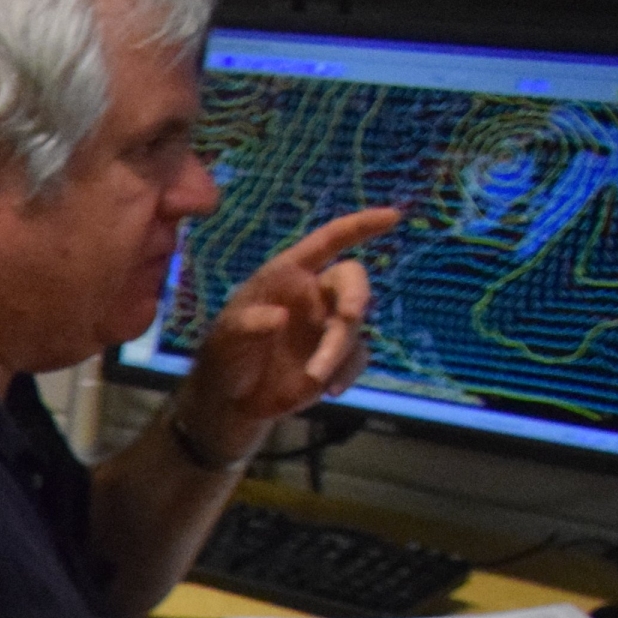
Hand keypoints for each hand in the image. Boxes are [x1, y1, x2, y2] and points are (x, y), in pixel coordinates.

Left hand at [180, 207, 401, 456]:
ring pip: (353, 324)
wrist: (231, 401)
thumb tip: (279, 318)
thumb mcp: (226, 338)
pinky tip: (330, 390)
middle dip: (354, 296)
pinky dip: (347, 372)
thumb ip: (246, 325)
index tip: (392, 216)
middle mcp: (315, 294)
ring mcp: (328, 325)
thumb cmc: (225, 356)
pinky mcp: (337, 356)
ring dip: (338, 349)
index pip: (328, 241)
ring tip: (312, 377)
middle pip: (352, 280)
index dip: (359, 226)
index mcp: (289, 274)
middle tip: (348, 316)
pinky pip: (356, 356)